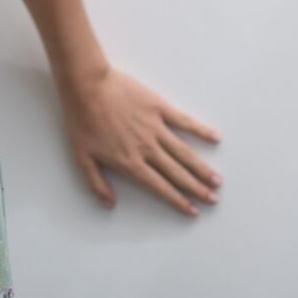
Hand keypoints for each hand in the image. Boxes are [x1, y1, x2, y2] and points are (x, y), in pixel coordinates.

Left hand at [57, 63, 222, 216]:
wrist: (86, 86)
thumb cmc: (81, 120)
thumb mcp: (81, 157)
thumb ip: (96, 184)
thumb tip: (110, 204)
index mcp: (130, 163)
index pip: (160, 187)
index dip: (178, 201)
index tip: (193, 211)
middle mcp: (147, 149)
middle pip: (177, 173)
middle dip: (197, 189)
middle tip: (213, 199)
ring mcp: (155, 128)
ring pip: (185, 153)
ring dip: (202, 168)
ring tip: (217, 180)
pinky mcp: (159, 108)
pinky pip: (184, 121)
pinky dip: (201, 130)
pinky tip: (215, 138)